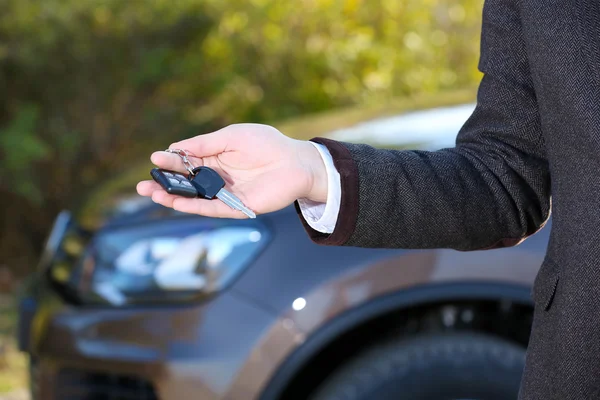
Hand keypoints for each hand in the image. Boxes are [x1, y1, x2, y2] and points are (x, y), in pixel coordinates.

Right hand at [136, 123, 327, 217]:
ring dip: (173, 198)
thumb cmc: (267, 144)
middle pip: (186, 183)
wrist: (295, 162)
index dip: (170, 161)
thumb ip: (204, 144)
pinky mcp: (236, 206)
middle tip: (142, 186)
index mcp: (217, 158)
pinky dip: (193, 206)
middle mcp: (218, 177)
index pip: (187, 162)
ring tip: (152, 194)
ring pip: (194, 198)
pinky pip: (211, 208)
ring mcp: (226, 193)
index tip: (154, 158)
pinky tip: (176, 203)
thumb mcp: (231, 136)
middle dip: (164, 184)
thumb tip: (176, 147)